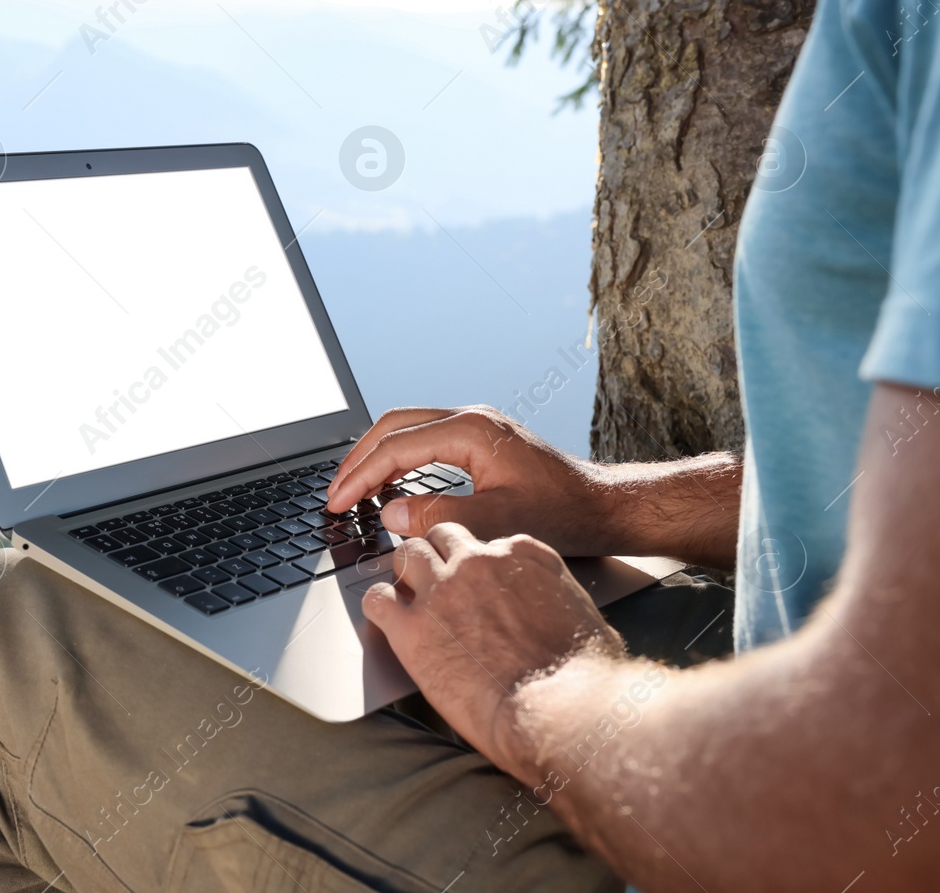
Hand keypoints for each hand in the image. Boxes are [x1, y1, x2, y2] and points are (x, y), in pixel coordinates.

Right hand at [326, 406, 617, 556]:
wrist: (603, 508)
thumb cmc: (563, 514)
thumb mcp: (496, 521)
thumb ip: (438, 516)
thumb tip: (391, 511)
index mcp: (471, 430)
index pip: (396, 446)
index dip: (360, 476)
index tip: (338, 501)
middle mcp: (471, 419)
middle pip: (394, 426)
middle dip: (359, 459)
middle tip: (335, 492)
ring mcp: (476, 427)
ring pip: (408, 430)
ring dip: (377, 458)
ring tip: (354, 490)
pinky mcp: (482, 441)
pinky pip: (426, 440)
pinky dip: (399, 460)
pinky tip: (392, 485)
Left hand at [363, 522, 623, 781]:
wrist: (560, 709)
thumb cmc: (584, 675)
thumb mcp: (584, 616)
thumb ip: (557, 598)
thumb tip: (557, 611)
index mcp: (522, 555)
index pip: (487, 539)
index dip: (478, 560)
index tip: (476, 576)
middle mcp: (478, 561)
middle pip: (441, 537)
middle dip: (436, 554)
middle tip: (434, 577)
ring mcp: (441, 590)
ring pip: (406, 556)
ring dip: (404, 572)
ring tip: (404, 590)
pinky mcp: (411, 627)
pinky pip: (377, 599)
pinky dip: (378, 606)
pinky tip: (385, 617)